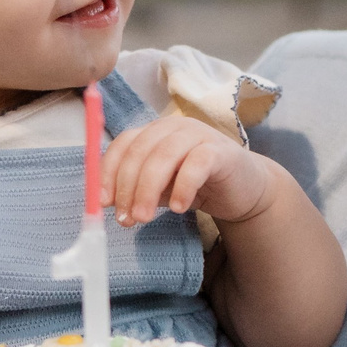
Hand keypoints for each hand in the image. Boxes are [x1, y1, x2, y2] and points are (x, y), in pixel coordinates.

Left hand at [101, 116, 274, 227]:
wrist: (244, 189)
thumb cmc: (197, 185)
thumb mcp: (160, 188)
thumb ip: (137, 189)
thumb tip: (108, 203)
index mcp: (155, 132)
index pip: (124, 144)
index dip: (109, 172)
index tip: (102, 202)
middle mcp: (174, 127)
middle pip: (141, 151)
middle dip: (127, 187)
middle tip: (125, 219)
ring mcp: (199, 135)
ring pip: (164, 157)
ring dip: (148, 190)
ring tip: (143, 218)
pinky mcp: (221, 151)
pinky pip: (196, 165)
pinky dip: (183, 187)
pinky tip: (180, 209)